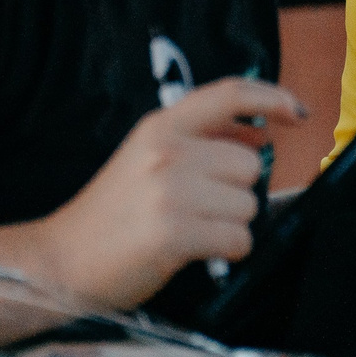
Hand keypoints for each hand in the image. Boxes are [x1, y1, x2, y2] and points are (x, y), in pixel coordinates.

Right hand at [32, 78, 303, 308]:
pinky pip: (238, 239)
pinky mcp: (173, 233)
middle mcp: (166, 151)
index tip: (296, 113)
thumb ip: (200, 141)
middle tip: (200, 209)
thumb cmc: (112, 214)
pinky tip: (195, 252)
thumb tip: (261, 135)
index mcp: (161, 126)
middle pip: (249, 165)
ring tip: (191, 231)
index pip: (229, 94)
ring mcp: (169, 191)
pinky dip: (228, 251)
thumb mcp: (147, 158)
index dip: (271, 98)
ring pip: (247, 205)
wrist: (59, 262)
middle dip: (237, 192)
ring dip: (231, 225)